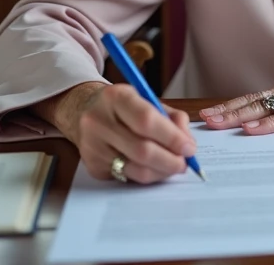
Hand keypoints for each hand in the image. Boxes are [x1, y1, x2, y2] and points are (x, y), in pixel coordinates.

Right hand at [55, 83, 195, 184]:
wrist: (84, 111)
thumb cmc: (124, 106)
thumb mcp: (147, 100)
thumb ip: (172, 118)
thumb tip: (188, 144)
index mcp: (115, 97)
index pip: (146, 120)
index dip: (171, 137)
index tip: (189, 148)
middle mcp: (98, 121)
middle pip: (142, 150)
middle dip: (170, 160)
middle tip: (185, 163)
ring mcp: (93, 146)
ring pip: (136, 169)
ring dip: (161, 172)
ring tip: (173, 167)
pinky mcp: (93, 166)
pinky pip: (128, 177)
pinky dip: (147, 175)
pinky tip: (154, 168)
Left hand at [199, 62, 273, 134]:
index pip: (253, 98)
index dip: (229, 106)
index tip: (208, 114)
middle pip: (251, 103)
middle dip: (224, 112)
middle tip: (201, 120)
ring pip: (262, 109)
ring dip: (236, 117)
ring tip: (215, 124)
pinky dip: (266, 125)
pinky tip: (251, 130)